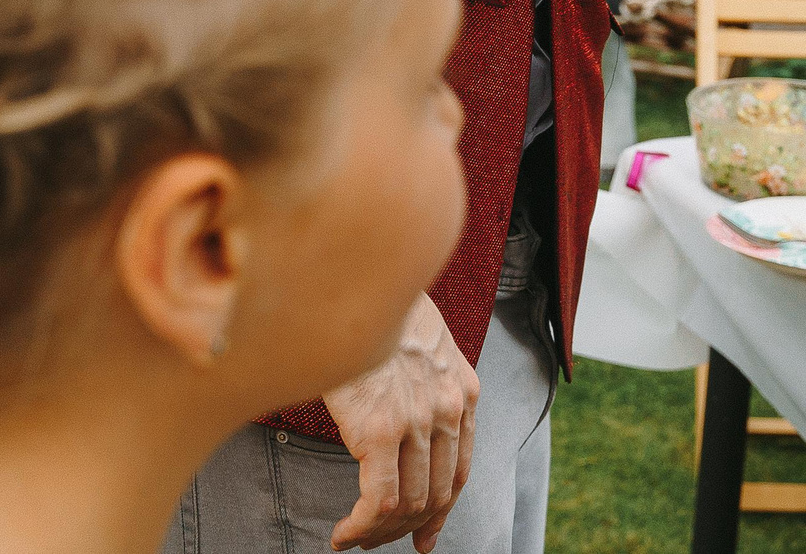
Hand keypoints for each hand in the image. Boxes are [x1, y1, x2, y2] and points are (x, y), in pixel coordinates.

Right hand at [321, 293, 479, 551]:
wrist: (359, 278)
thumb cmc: (378, 306)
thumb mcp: (421, 342)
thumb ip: (425, 381)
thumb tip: (404, 416)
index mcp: (461, 392)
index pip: (460, 471)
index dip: (441, 511)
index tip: (424, 535)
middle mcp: (447, 410)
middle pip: (436, 494)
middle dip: (408, 527)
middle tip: (379, 540)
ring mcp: (416, 422)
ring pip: (409, 504)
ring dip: (381, 532)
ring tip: (356, 538)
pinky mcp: (379, 430)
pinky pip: (379, 500)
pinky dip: (362, 527)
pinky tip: (343, 533)